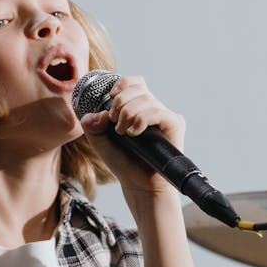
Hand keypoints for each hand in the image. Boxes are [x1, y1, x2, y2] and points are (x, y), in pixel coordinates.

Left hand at [79, 75, 185, 197]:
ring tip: (123, 133)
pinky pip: (157, 111)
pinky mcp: (174, 124)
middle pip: (138, 87)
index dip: (121, 85)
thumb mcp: (99, 141)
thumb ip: (91, 125)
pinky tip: (133, 133)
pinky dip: (141, 119)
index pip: (134, 82)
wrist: (138, 184)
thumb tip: (98, 114)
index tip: (111, 98)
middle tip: (114, 122)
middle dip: (120, 102)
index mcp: (138, 107)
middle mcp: (153, 108)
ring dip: (128, 114)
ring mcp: (165, 115)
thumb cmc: (123, 161)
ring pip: (146, 99)